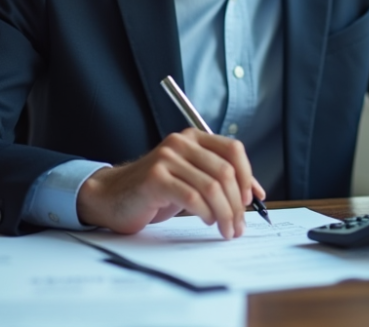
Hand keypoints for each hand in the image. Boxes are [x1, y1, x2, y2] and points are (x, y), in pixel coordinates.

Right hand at [76, 128, 265, 238]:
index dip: (248, 175)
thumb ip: (218, 180)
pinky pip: (192, 197)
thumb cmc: (155, 191)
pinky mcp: (155, 178)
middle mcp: (181, 143)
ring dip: (225, 213)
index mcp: (193, 138)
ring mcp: (166, 158)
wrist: (112, 197)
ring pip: (211, 187)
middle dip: (238, 203)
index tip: (251, 199)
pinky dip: (205, 213)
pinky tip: (207, 221)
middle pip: (225, 172)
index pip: (233, 149)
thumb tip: (256, 194)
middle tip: (239, 225)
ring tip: (227, 229)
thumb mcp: (191, 178)